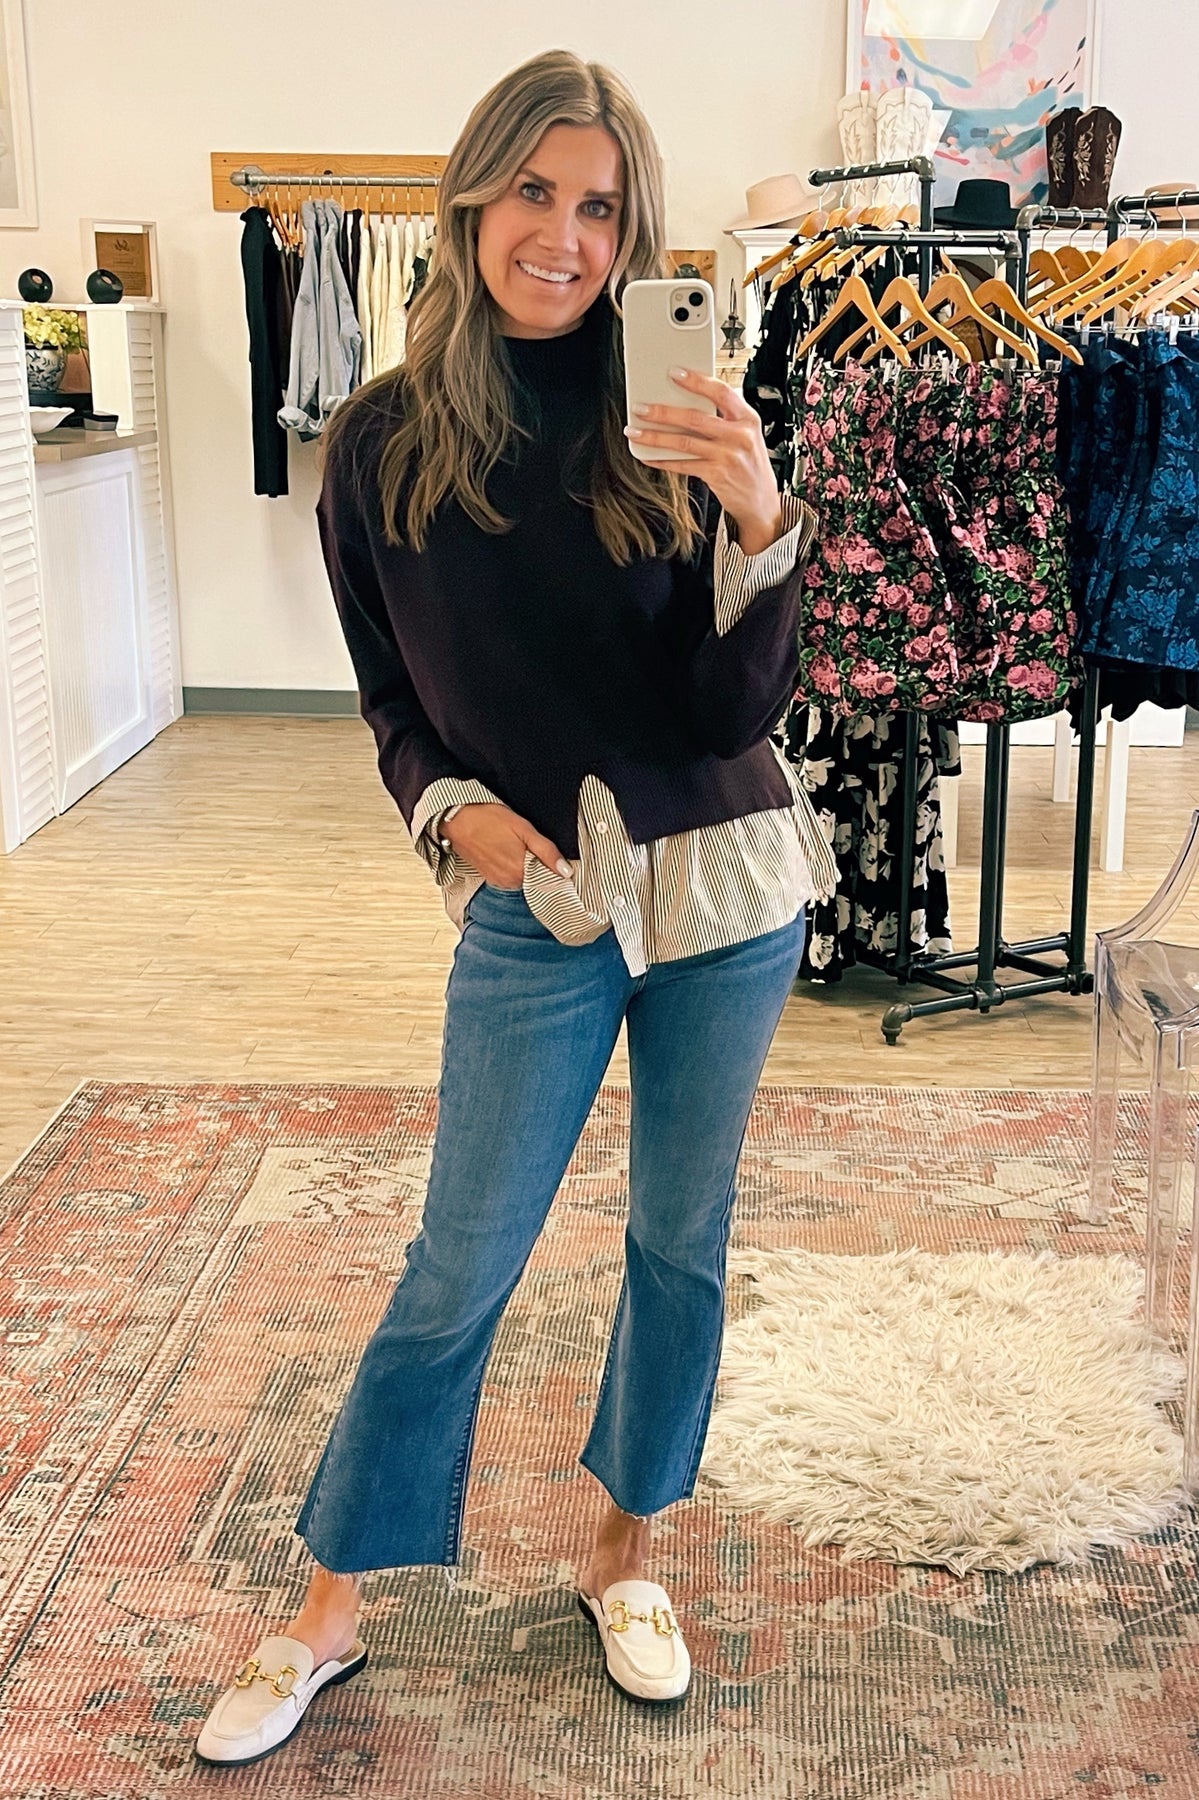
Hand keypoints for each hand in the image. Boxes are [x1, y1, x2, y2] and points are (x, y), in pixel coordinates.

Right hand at [441, 803, 571, 888]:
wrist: (456, 820)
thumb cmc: (489, 819)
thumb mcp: (524, 829)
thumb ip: (546, 851)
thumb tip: (566, 872)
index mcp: (521, 872)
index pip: (549, 880)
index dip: (554, 868)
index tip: (553, 856)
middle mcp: (509, 882)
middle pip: (536, 879)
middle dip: (539, 865)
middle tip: (531, 844)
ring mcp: (498, 881)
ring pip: (523, 877)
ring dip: (525, 865)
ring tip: (516, 845)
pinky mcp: (489, 877)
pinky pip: (510, 876)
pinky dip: (513, 865)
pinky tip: (506, 850)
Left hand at [624, 369, 783, 553]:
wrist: (761, 501)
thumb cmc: (750, 464)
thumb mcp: (747, 435)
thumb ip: (726, 418)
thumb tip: (689, 401)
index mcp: (748, 418)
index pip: (721, 393)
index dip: (697, 381)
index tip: (675, 373)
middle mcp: (739, 436)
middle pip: (695, 418)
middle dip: (663, 412)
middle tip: (641, 408)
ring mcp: (728, 456)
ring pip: (684, 442)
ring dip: (655, 437)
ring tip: (634, 431)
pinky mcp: (717, 475)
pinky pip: (683, 465)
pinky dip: (662, 461)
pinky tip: (648, 457)